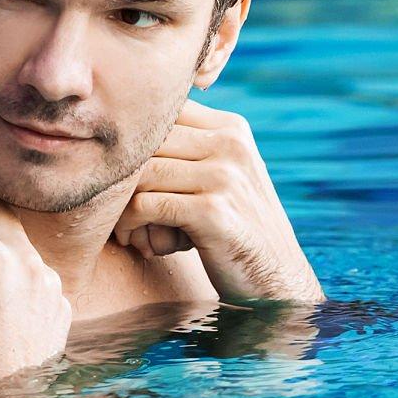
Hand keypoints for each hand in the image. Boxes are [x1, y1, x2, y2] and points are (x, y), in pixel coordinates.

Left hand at [116, 97, 321, 303]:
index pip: (160, 113)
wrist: (277, 284)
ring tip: (130, 230)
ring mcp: (224, 176)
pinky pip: (145, 206)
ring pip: (141, 173)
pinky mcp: (212, 211)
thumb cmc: (236, 230)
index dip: (133, 144)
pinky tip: (138, 242)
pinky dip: (130, 225)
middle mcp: (231, 144)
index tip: (125, 176)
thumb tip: (123, 128)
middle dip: (124, 177)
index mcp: (231, 129)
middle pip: (146, 142)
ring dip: (123, 206)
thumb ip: (188, 148)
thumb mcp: (223, 177)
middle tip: (120, 209)